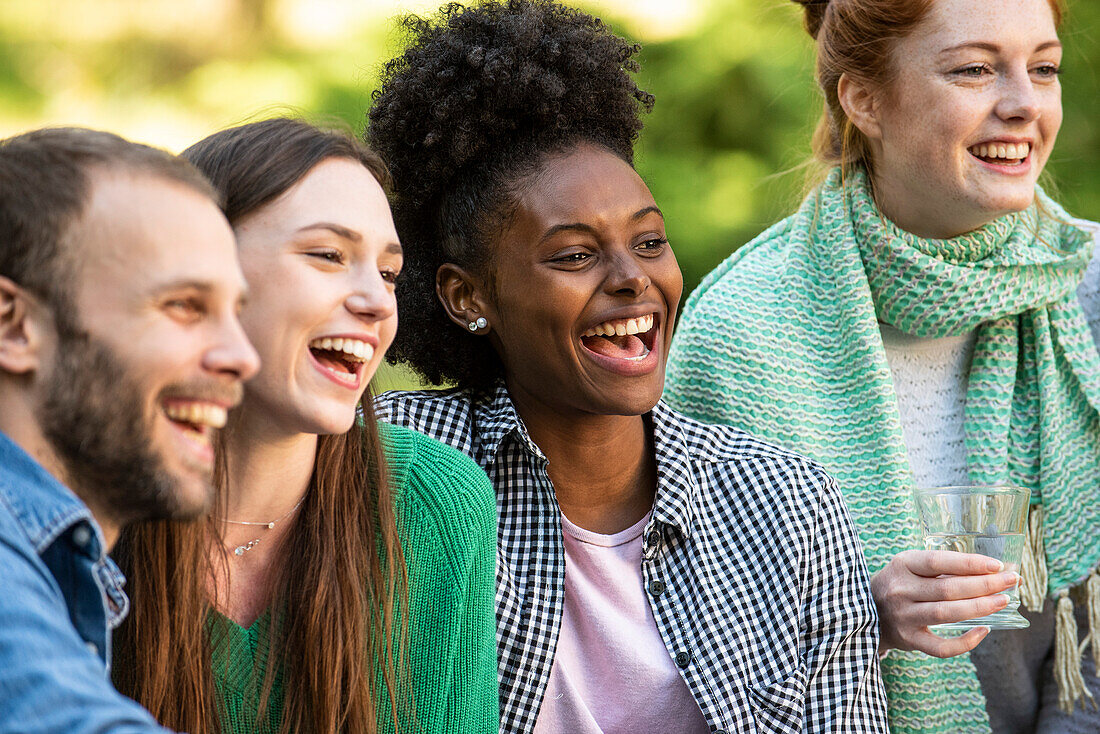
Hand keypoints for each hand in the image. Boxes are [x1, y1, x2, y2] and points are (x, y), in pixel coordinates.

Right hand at [871, 550, 1018, 657]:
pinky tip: (984, 631)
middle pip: (949, 588)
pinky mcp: (909, 639)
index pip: (939, 561)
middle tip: (1011, 581)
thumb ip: (941, 569)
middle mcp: (901, 590)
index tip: (996, 565)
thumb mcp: (909, 567)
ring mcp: (904, 616)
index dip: (970, 564)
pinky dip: (966, 642)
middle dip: (985, 585)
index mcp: (902, 565)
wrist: (865, 610)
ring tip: (1003, 600)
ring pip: (948, 614)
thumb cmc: (898, 583)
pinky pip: (942, 647)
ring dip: (981, 607)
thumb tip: (990, 571)